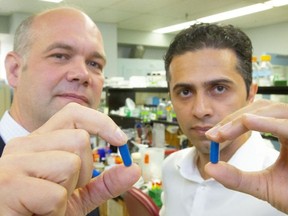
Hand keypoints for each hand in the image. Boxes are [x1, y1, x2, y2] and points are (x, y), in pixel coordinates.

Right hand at [0, 103, 140, 214]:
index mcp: (41, 142)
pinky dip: (56, 211)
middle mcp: (25, 145)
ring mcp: (14, 162)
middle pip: (80, 139)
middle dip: (83, 173)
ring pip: (71, 163)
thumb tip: (133, 169)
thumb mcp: (78, 196)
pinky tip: (37, 212)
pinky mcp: (9, 183)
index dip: (101, 122)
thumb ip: (105, 182)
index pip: (74, 114)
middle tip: (63, 190)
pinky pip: (56, 194)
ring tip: (48, 203)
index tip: (120, 139)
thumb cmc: (41, 212)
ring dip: (68, 192)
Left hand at [204, 99, 287, 213]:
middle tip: (213, 136)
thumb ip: (237, 177)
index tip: (211, 136)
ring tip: (223, 133)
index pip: (253, 118)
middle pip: (261, 109)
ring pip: (274, 110)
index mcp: (284, 132)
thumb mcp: (263, 186)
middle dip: (233, 120)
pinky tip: (249, 122)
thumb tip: (209, 168)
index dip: (230, 124)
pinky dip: (269, 123)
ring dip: (246, 119)